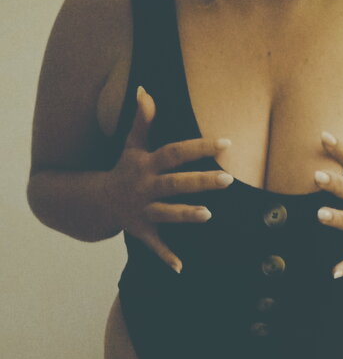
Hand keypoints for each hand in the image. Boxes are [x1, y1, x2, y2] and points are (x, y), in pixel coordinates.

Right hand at [106, 86, 232, 271]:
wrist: (98, 201)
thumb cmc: (124, 169)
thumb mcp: (131, 145)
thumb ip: (142, 120)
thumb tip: (145, 90)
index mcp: (147, 164)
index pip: (176, 152)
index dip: (199, 147)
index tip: (226, 143)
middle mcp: (146, 187)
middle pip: (175, 183)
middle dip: (200, 182)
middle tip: (228, 179)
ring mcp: (143, 211)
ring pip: (167, 213)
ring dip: (185, 215)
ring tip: (208, 215)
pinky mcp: (142, 231)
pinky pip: (155, 246)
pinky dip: (166, 257)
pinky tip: (181, 267)